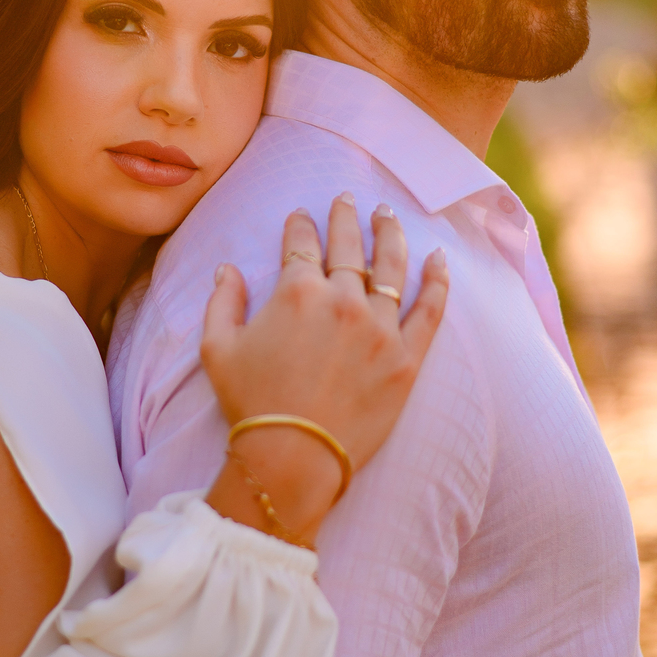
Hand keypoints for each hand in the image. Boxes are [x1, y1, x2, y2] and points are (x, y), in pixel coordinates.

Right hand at [201, 194, 447, 543]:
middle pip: (348, 246)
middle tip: (347, 199)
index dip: (300, 225)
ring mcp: (380, 327)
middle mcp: (342, 299)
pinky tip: (439, 259)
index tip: (302, 215)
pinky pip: (429, 310)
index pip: (301, 244)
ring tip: (388, 215)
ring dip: (390, 235)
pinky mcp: (407, 357)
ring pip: (391, 267)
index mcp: (296, 291)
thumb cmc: (250, 403)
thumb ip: (222, 301)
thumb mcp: (217, 348)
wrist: (292, 457)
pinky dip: (437, 281)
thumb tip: (228, 269)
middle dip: (346, 217)